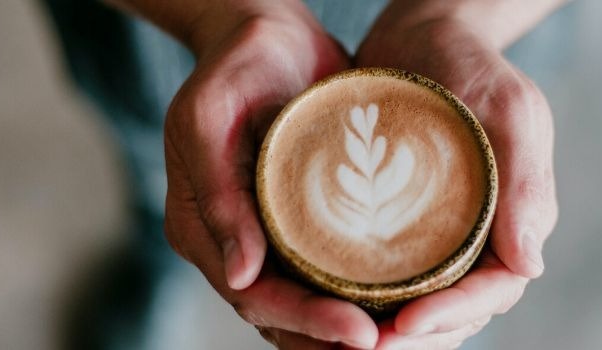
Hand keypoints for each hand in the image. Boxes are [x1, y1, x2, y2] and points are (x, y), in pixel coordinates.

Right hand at [161, 5, 377, 348]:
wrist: (271, 34)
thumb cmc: (236, 63)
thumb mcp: (211, 114)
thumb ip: (219, 191)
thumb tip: (240, 274)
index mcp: (200, 225)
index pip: (253, 296)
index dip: (307, 321)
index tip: (361, 334)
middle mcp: (233, 242)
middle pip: (281, 315)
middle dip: (332, 338)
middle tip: (389, 344)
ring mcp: (267, 237)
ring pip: (305, 304)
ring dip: (345, 327)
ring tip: (401, 337)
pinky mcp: (301, 224)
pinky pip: (326, 274)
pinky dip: (357, 294)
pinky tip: (399, 303)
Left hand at [356, 14, 559, 349]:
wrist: (425, 33)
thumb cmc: (473, 65)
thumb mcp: (510, 110)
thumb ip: (527, 181)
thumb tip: (530, 264)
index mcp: (515, 222)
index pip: (492, 291)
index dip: (451, 316)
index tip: (404, 327)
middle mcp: (480, 239)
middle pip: (454, 312)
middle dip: (413, 341)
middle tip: (361, 348)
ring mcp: (439, 236)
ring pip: (419, 304)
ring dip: (384, 331)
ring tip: (338, 342)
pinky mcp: (399, 227)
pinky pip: (386, 276)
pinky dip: (362, 298)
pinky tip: (325, 306)